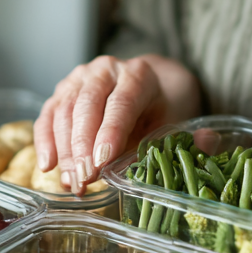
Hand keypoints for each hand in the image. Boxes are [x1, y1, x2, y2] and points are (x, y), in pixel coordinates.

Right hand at [34, 55, 199, 193]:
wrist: (150, 82)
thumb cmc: (163, 106)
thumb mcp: (180, 119)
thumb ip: (192, 136)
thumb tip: (207, 144)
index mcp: (139, 74)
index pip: (122, 102)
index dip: (111, 132)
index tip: (102, 161)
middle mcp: (107, 69)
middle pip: (88, 105)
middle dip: (83, 146)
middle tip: (84, 180)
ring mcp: (81, 77)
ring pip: (65, 110)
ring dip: (65, 149)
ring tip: (72, 183)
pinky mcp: (64, 89)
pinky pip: (48, 113)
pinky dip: (45, 139)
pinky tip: (48, 165)